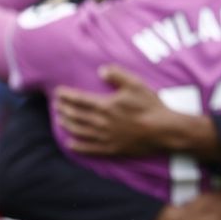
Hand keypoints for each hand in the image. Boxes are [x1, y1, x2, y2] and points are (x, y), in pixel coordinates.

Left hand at [57, 65, 216, 157]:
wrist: (164, 130)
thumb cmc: (151, 106)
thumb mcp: (136, 84)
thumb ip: (118, 75)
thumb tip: (101, 70)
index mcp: (105, 105)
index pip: (79, 99)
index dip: (66, 95)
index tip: (58, 92)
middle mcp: (101, 122)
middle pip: (76, 115)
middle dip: (63, 109)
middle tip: (56, 105)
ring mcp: (105, 137)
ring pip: (79, 131)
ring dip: (67, 125)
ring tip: (60, 120)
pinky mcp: (111, 149)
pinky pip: (89, 149)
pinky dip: (77, 146)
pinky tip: (70, 144)